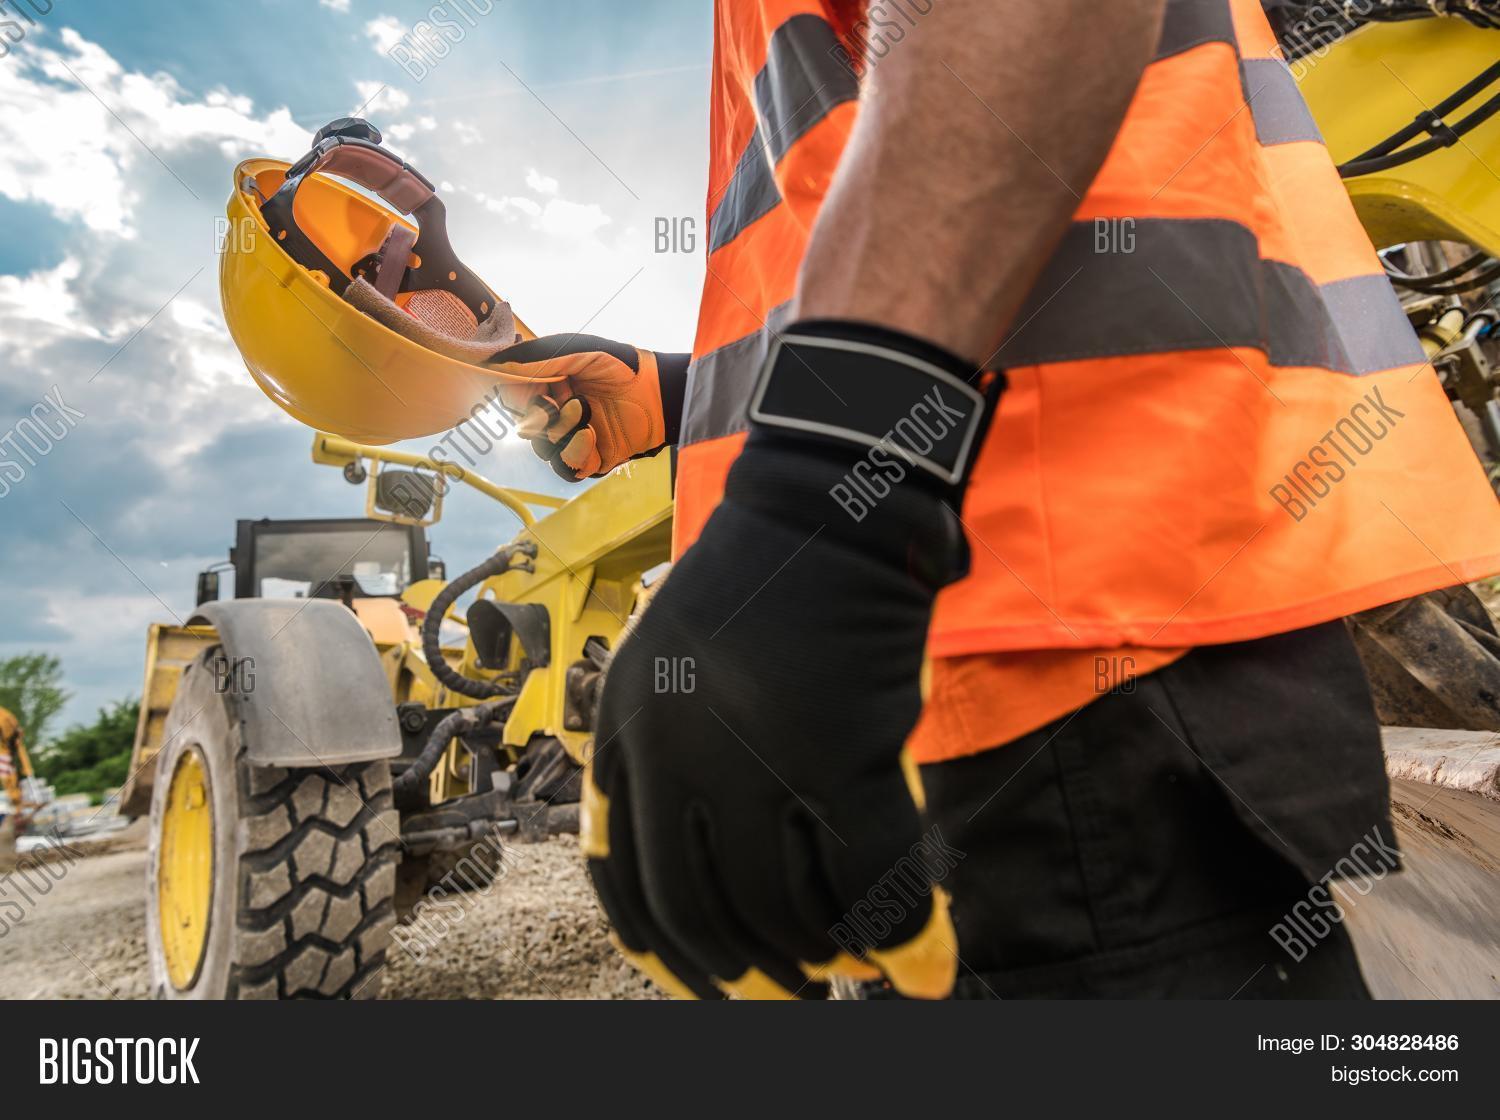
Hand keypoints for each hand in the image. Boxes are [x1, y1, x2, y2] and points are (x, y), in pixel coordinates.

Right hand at [488, 335, 687, 480]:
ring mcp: (570, 439)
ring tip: (585, 411)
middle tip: (565, 398)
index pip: (511, 398)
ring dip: (561, 431)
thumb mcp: (577, 351)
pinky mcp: (589, 461)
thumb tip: (493, 366)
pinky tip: (591, 435)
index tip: (533, 389)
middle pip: (523, 426)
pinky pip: (566, 469)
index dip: (516, 398)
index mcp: (546, 386)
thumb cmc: (622, 365)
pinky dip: (575, 453)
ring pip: (542, 449)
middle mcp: (554, 414)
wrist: (660, 393)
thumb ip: (536, 359)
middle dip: (540, 415)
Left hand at [583, 433, 965, 998]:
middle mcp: (675, 746)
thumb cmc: (760, 584)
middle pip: (698, 905)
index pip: (620, 875)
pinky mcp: (843, 748)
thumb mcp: (668, 657)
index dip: (661, 948)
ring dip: (820, 957)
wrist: (830, 502)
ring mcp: (757, 750)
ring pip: (784, 905)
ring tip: (847, 967)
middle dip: (739, 972)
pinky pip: (876, 878)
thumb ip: (656, 751)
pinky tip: (925, 968)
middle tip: (782, 994)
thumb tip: (682, 864)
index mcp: (626, 725)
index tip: (696, 982)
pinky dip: (907, 937)